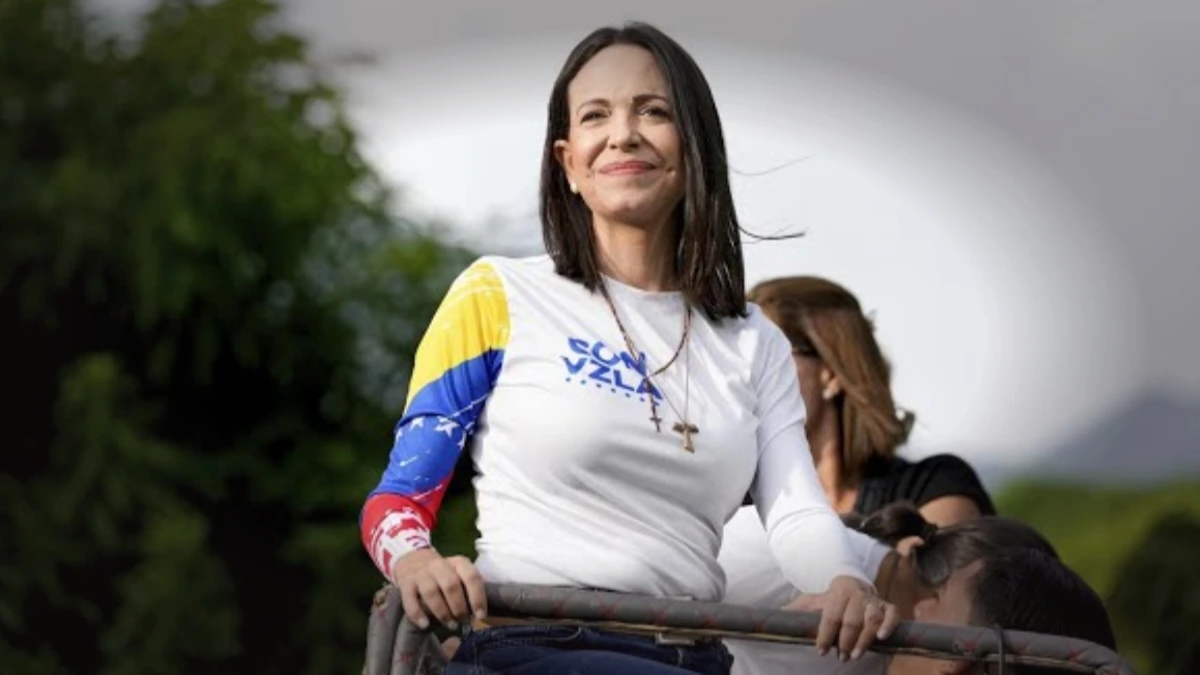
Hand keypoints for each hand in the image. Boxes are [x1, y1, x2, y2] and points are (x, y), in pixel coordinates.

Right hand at [391, 548, 486, 630]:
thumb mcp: (458, 574)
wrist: (413, 560)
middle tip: (463, 622)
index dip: (477, 597)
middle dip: (459, 607)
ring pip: (431, 592)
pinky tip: (424, 625)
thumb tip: (479, 614)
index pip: (471, 576)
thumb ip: (468, 589)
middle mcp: (439, 565)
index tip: (480, 615)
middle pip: (451, 585)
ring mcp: (421, 574)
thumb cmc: (443, 574)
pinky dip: (417, 613)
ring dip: (442, 612)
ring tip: (450, 625)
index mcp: (458, 563)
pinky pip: (410, 599)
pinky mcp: (405, 584)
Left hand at [782, 575, 899, 660]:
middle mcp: (858, 594)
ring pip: (871, 619)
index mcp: (838, 590)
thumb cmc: (830, 600)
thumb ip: (796, 610)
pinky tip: (881, 638)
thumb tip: (774, 617)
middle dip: (845, 641)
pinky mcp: (888, 607)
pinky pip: (892, 614)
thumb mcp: (811, 601)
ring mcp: (874, 600)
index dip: (825, 634)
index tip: (821, 650)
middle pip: (852, 619)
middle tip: (840, 657)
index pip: (831, 614)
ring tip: (854, 655)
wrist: (854, 586)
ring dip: (864, 639)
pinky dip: (888, 625)